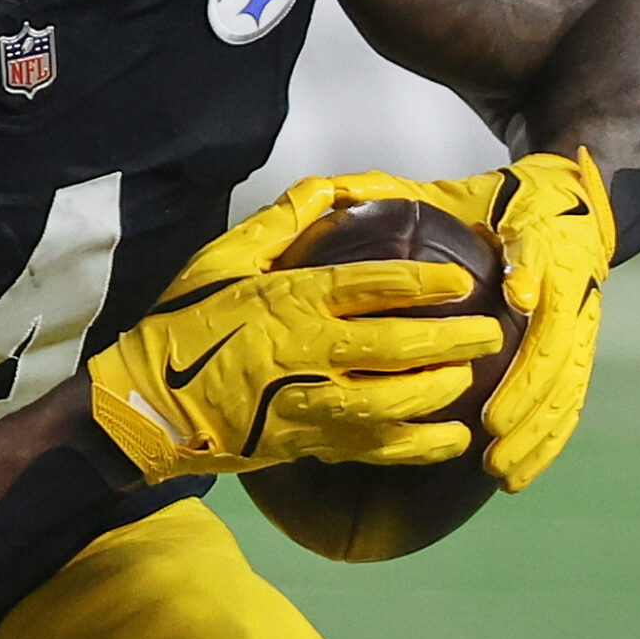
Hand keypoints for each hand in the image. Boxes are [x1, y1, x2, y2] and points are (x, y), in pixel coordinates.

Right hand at [86, 176, 505, 481]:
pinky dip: (419, 447)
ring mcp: (308, 403)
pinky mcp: (309, 443)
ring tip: (470, 379)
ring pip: (390, 403)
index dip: (419, 281)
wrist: (150, 401)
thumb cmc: (186, 322)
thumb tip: (330, 190)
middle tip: (489, 332)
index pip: (367, 286)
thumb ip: (279, 223)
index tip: (459, 278)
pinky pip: (373, 448)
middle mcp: (304, 352)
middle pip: (393, 347)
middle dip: (449, 339)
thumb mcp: (223, 258)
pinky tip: (453, 440)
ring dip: (438, 392)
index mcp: (287, 301)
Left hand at [320, 152, 615, 491]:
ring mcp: (580, 323)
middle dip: (527, 388)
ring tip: (500, 466)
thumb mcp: (463, 191)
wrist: (570, 203)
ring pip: (566, 384)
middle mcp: (569, 286)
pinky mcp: (580, 351)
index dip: (531, 276)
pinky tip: (516, 475)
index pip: (541, 258)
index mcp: (541, 239)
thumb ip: (407, 196)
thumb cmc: (497, 202)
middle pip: (557, 343)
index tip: (513, 303)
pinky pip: (570, 403)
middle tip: (491, 425)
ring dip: (536, 429)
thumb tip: (341, 194)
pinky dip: (547, 442)